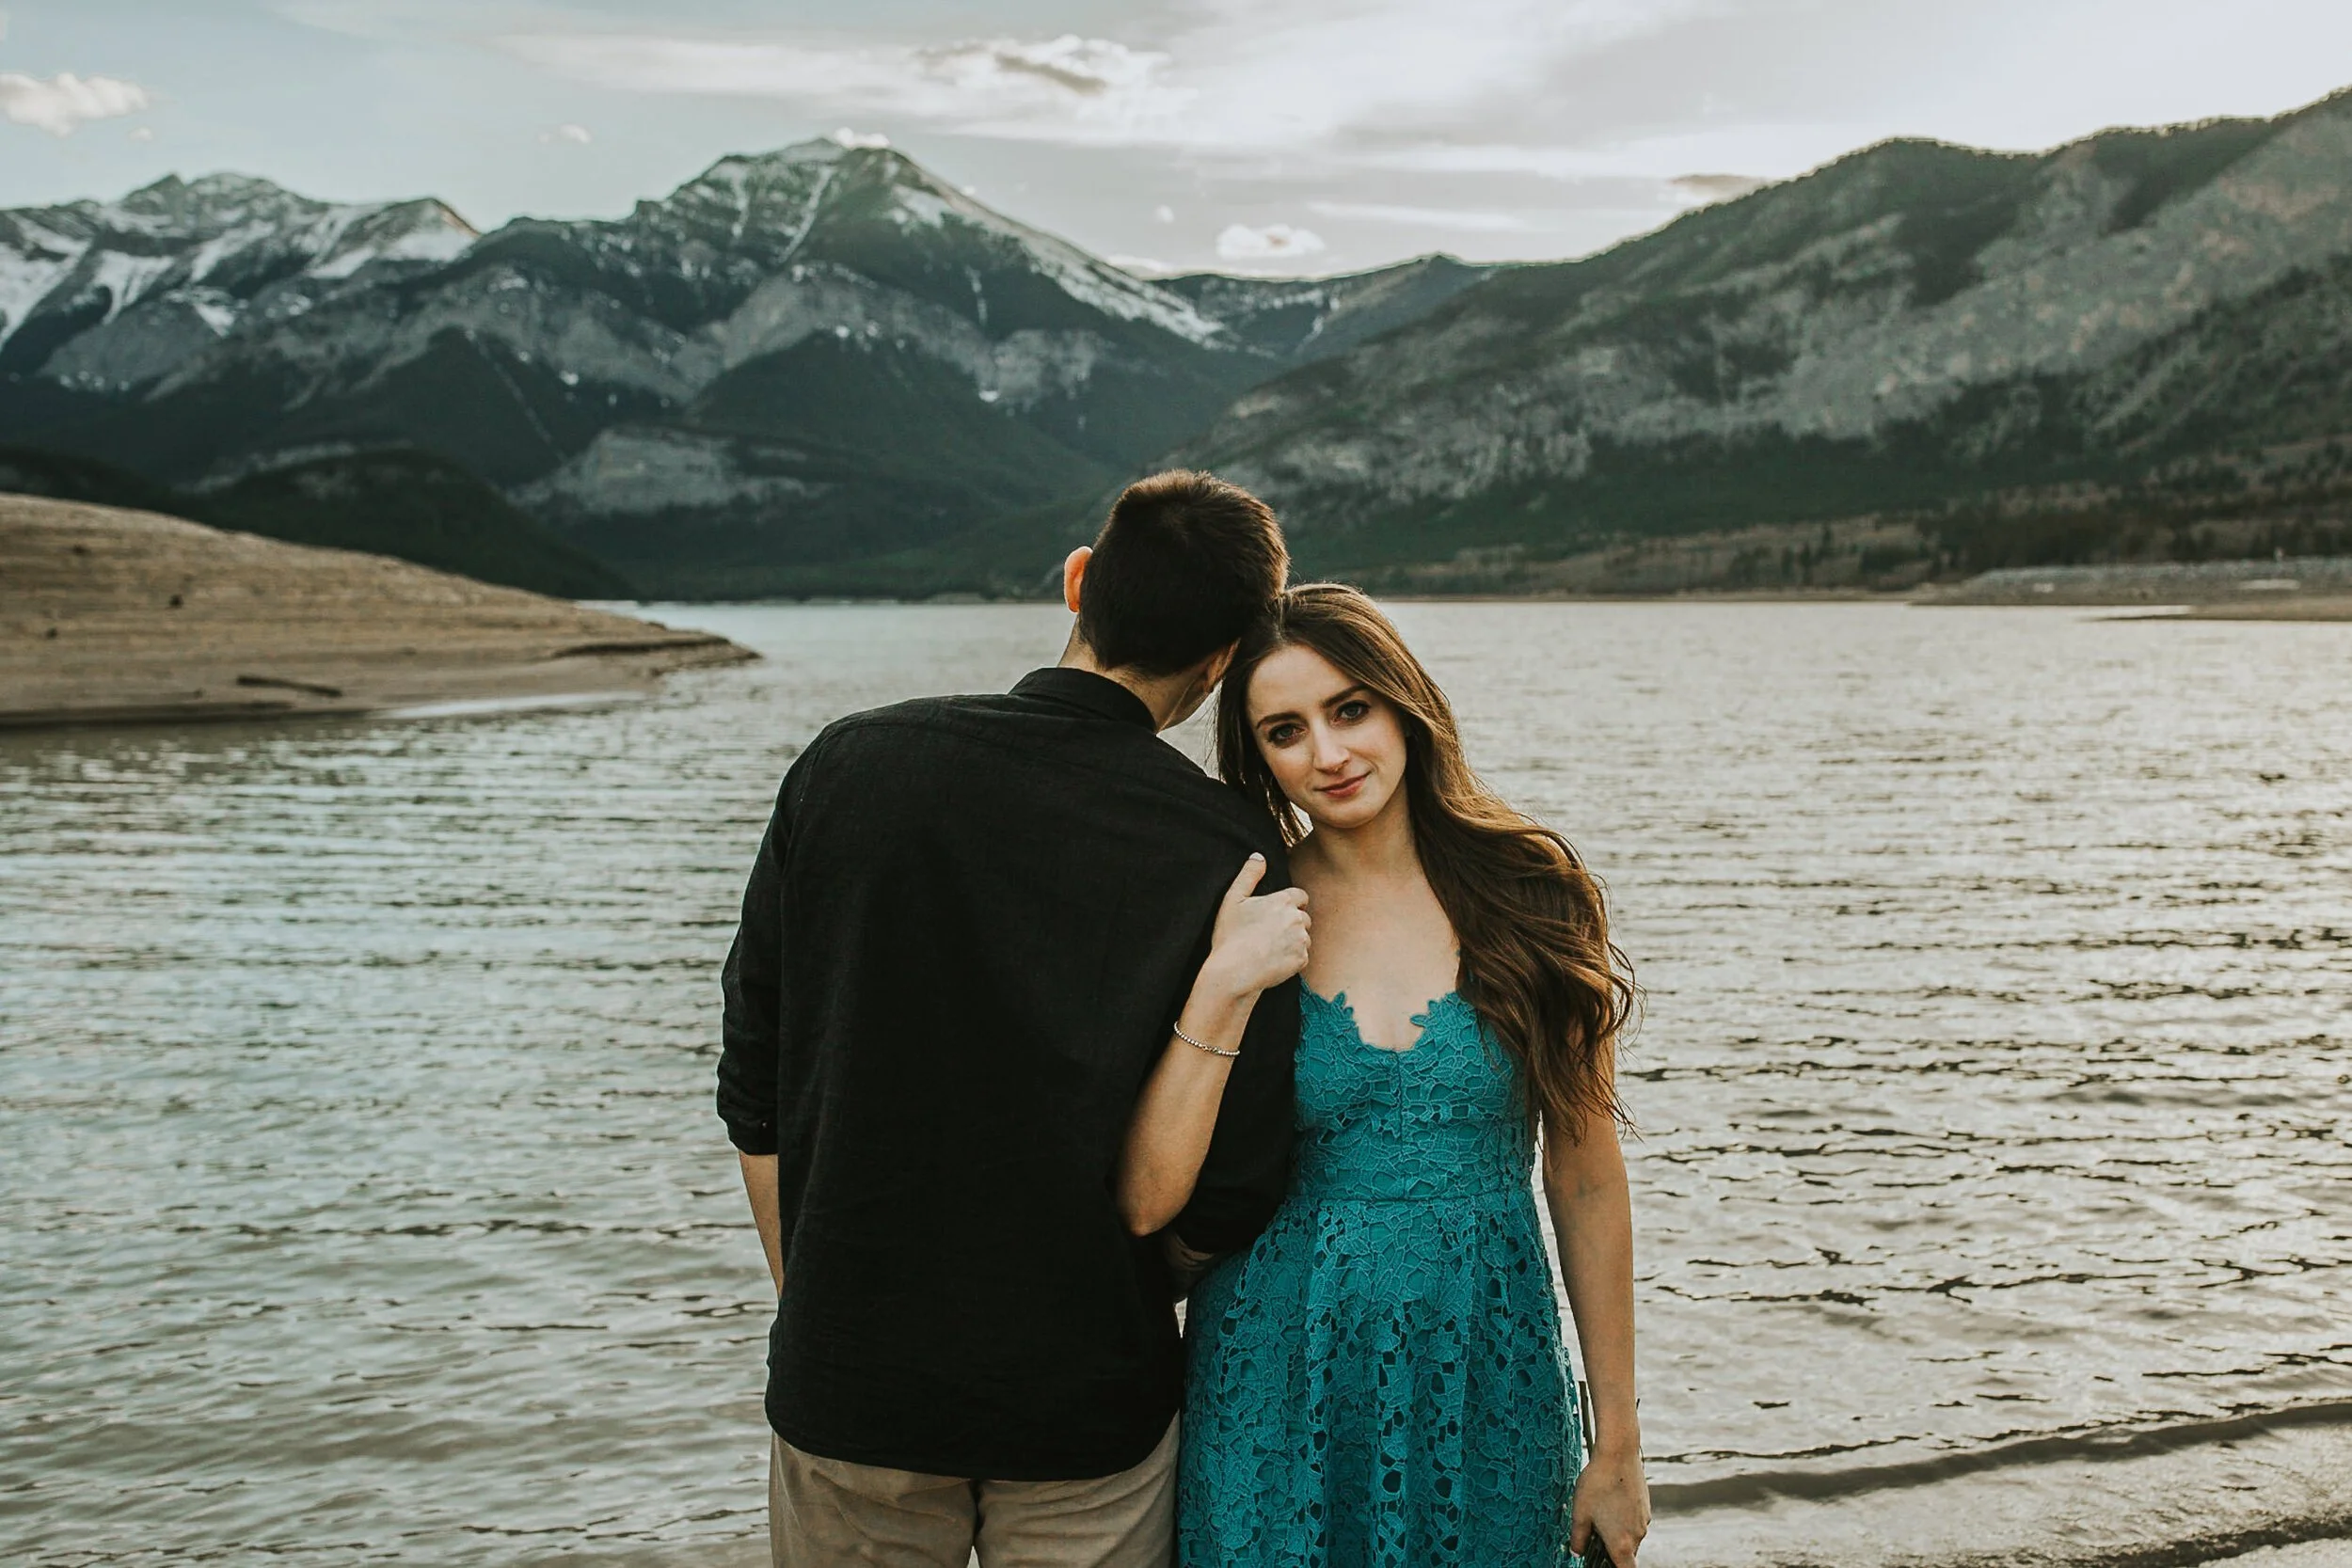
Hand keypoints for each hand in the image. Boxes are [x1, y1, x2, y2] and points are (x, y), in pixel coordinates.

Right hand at [1203, 854, 1309, 998]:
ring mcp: (1301, 941)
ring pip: (1303, 938)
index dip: (1291, 904)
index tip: (1278, 913)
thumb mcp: (1232, 899)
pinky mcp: (1301, 960)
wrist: (1234, 972)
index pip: (1301, 897)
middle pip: (1303, 918)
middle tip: (1270, 933)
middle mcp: (1296, 919)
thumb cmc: (1230, 935)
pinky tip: (1273, 961)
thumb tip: (1259, 856)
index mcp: (1283, 901)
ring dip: (1293, 941)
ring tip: (1270, 948)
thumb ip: (1248, 875)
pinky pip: (1302, 957)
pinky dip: (1291, 959)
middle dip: (1292, 923)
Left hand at [1570, 1447, 1648, 1566]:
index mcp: (1622, 1543)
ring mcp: (1644, 1520)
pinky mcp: (1645, 1506)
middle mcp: (1637, 1534)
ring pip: (1631, 1536)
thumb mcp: (1580, 1513)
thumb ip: (1578, 1538)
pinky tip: (1610, 1501)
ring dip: (1618, 1532)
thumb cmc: (1597, 1483)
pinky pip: (1635, 1521)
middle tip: (1596, 1535)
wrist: (1618, 1454)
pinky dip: (1624, 1519)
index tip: (1605, 1563)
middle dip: (1613, 1549)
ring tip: (1600, 1513)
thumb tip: (1577, 1552)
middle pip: (1627, 1554)